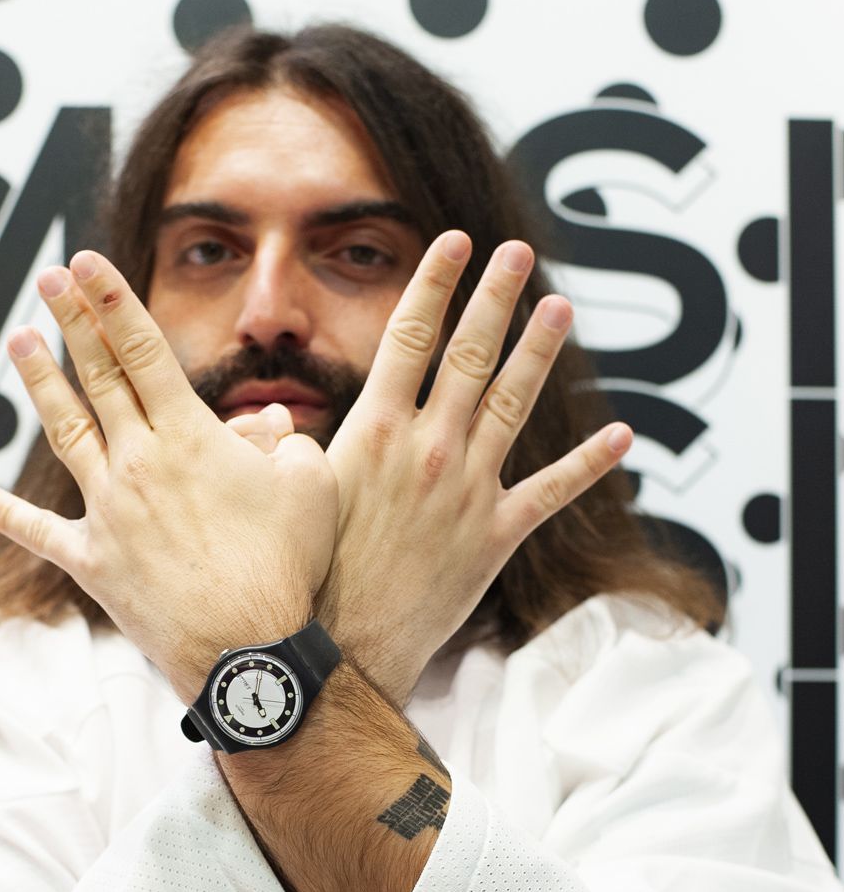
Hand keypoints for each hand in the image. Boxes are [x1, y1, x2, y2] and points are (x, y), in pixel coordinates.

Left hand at [0, 255, 337, 702]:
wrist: (248, 650)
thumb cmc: (287, 569)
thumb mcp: (309, 488)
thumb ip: (287, 443)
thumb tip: (269, 422)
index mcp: (190, 436)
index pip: (142, 350)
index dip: (111, 300)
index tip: (86, 263)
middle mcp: (139, 463)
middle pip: (98, 378)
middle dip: (71, 322)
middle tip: (48, 279)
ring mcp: (110, 512)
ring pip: (65, 434)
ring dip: (39, 384)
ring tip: (18, 341)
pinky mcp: (93, 563)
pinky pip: (41, 533)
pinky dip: (7, 515)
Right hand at [315, 233, 632, 705]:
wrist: (339, 650)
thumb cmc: (302, 576)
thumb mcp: (285, 495)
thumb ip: (283, 447)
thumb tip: (270, 420)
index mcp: (373, 430)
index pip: (409, 334)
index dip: (435, 282)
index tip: (455, 241)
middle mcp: (428, 449)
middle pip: (470, 354)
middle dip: (495, 297)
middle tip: (517, 254)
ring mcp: (468, 491)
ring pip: (514, 405)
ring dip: (540, 352)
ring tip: (560, 307)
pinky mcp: (496, 536)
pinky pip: (553, 491)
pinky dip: (589, 462)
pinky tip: (621, 434)